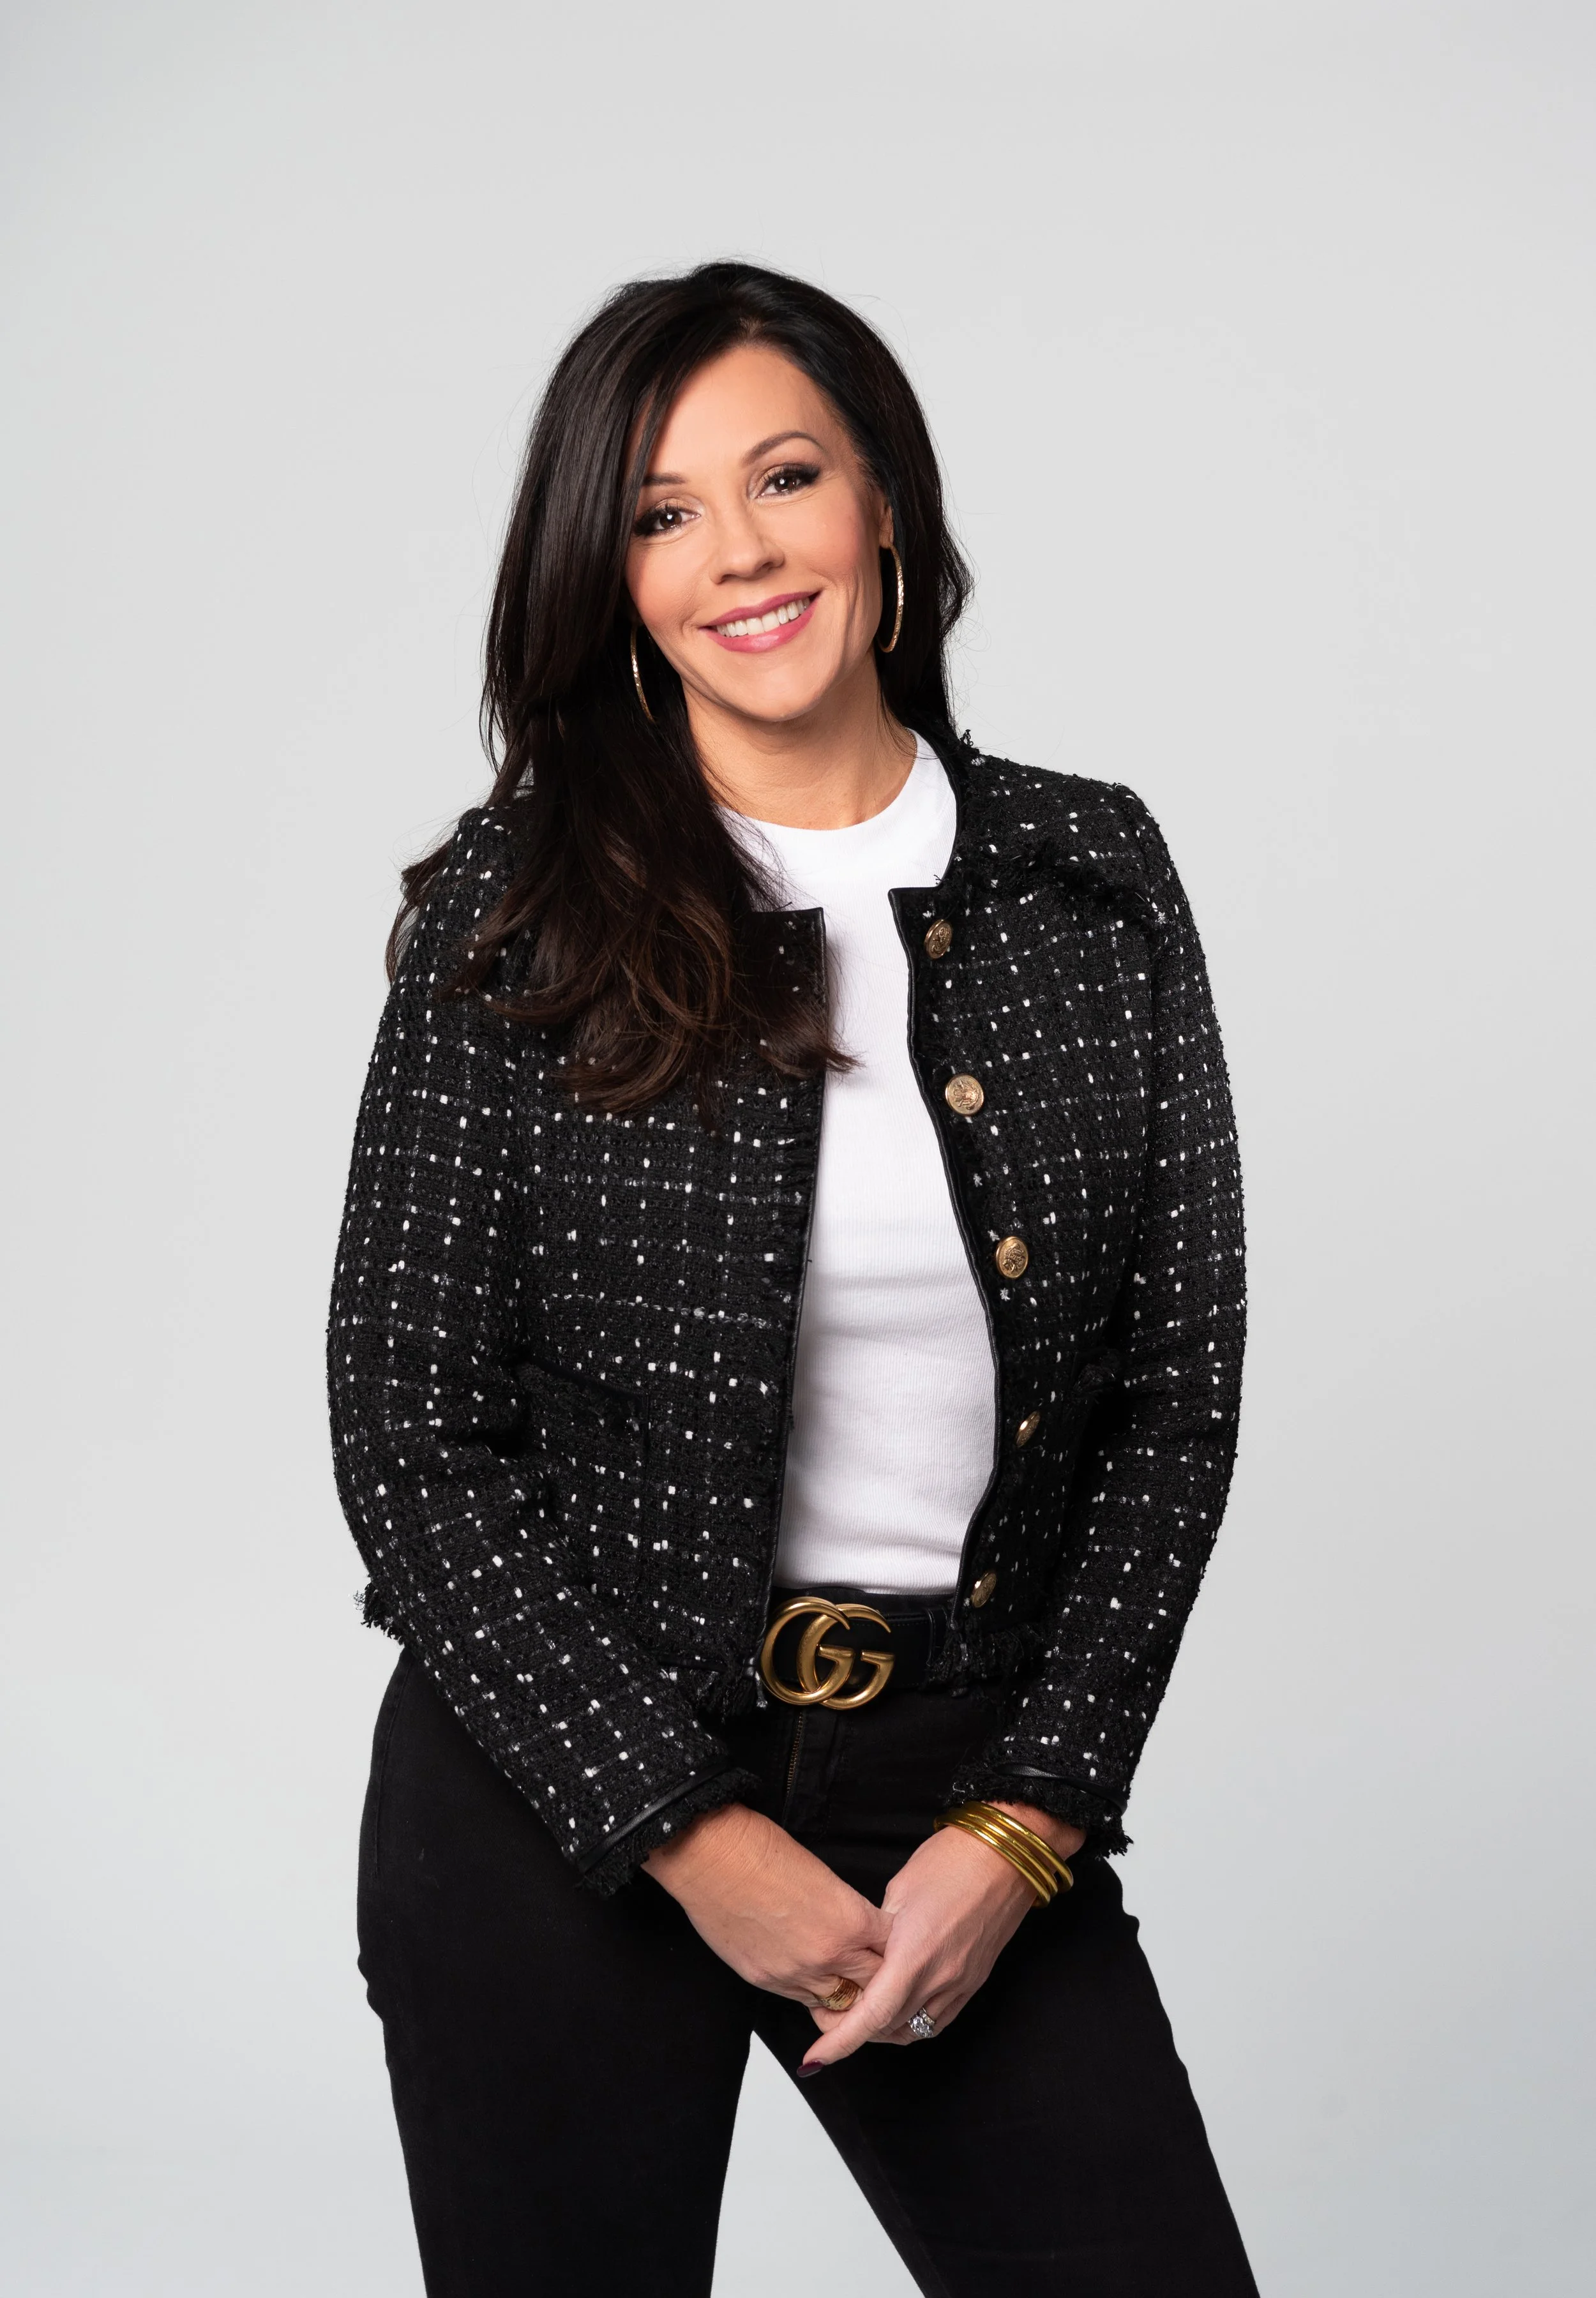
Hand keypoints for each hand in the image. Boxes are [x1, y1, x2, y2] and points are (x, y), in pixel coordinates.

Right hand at [645, 1802, 890, 2005]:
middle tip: (876, 1968)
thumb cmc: (762, 1850)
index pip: (892, 1949)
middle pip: (873, 1984)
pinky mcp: (766, 1982)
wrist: (712, 1857)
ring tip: (846, 1977)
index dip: (895, 1945)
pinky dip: (812, 1990)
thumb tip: (854, 1928)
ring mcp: (795, 1974)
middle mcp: (828, 1955)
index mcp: (850, 1920)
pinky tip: (811, 1975)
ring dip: (845, 1990)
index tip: (892, 1942)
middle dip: (878, 1975)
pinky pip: (802, 2000)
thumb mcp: (823, 1875)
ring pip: (839, 2002)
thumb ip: (845, 1910)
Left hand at [798, 1800, 1085, 2068]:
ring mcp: (961, 1984)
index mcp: (914, 1955)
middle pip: (889, 2028)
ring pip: (915, 2030)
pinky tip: (899, 2007)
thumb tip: (863, 1955)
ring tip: (862, 2013)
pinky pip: (939, 2020)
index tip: (815, 2058)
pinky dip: (913, 2022)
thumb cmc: (951, 1861)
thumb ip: (878, 1933)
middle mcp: (940, 1978)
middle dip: (856, 2032)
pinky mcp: (974, 1981)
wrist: (1005, 1856)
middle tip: (830, 2019)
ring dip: (885, 2030)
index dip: (840, 2042)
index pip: (872, 2015)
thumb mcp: (899, 1891)